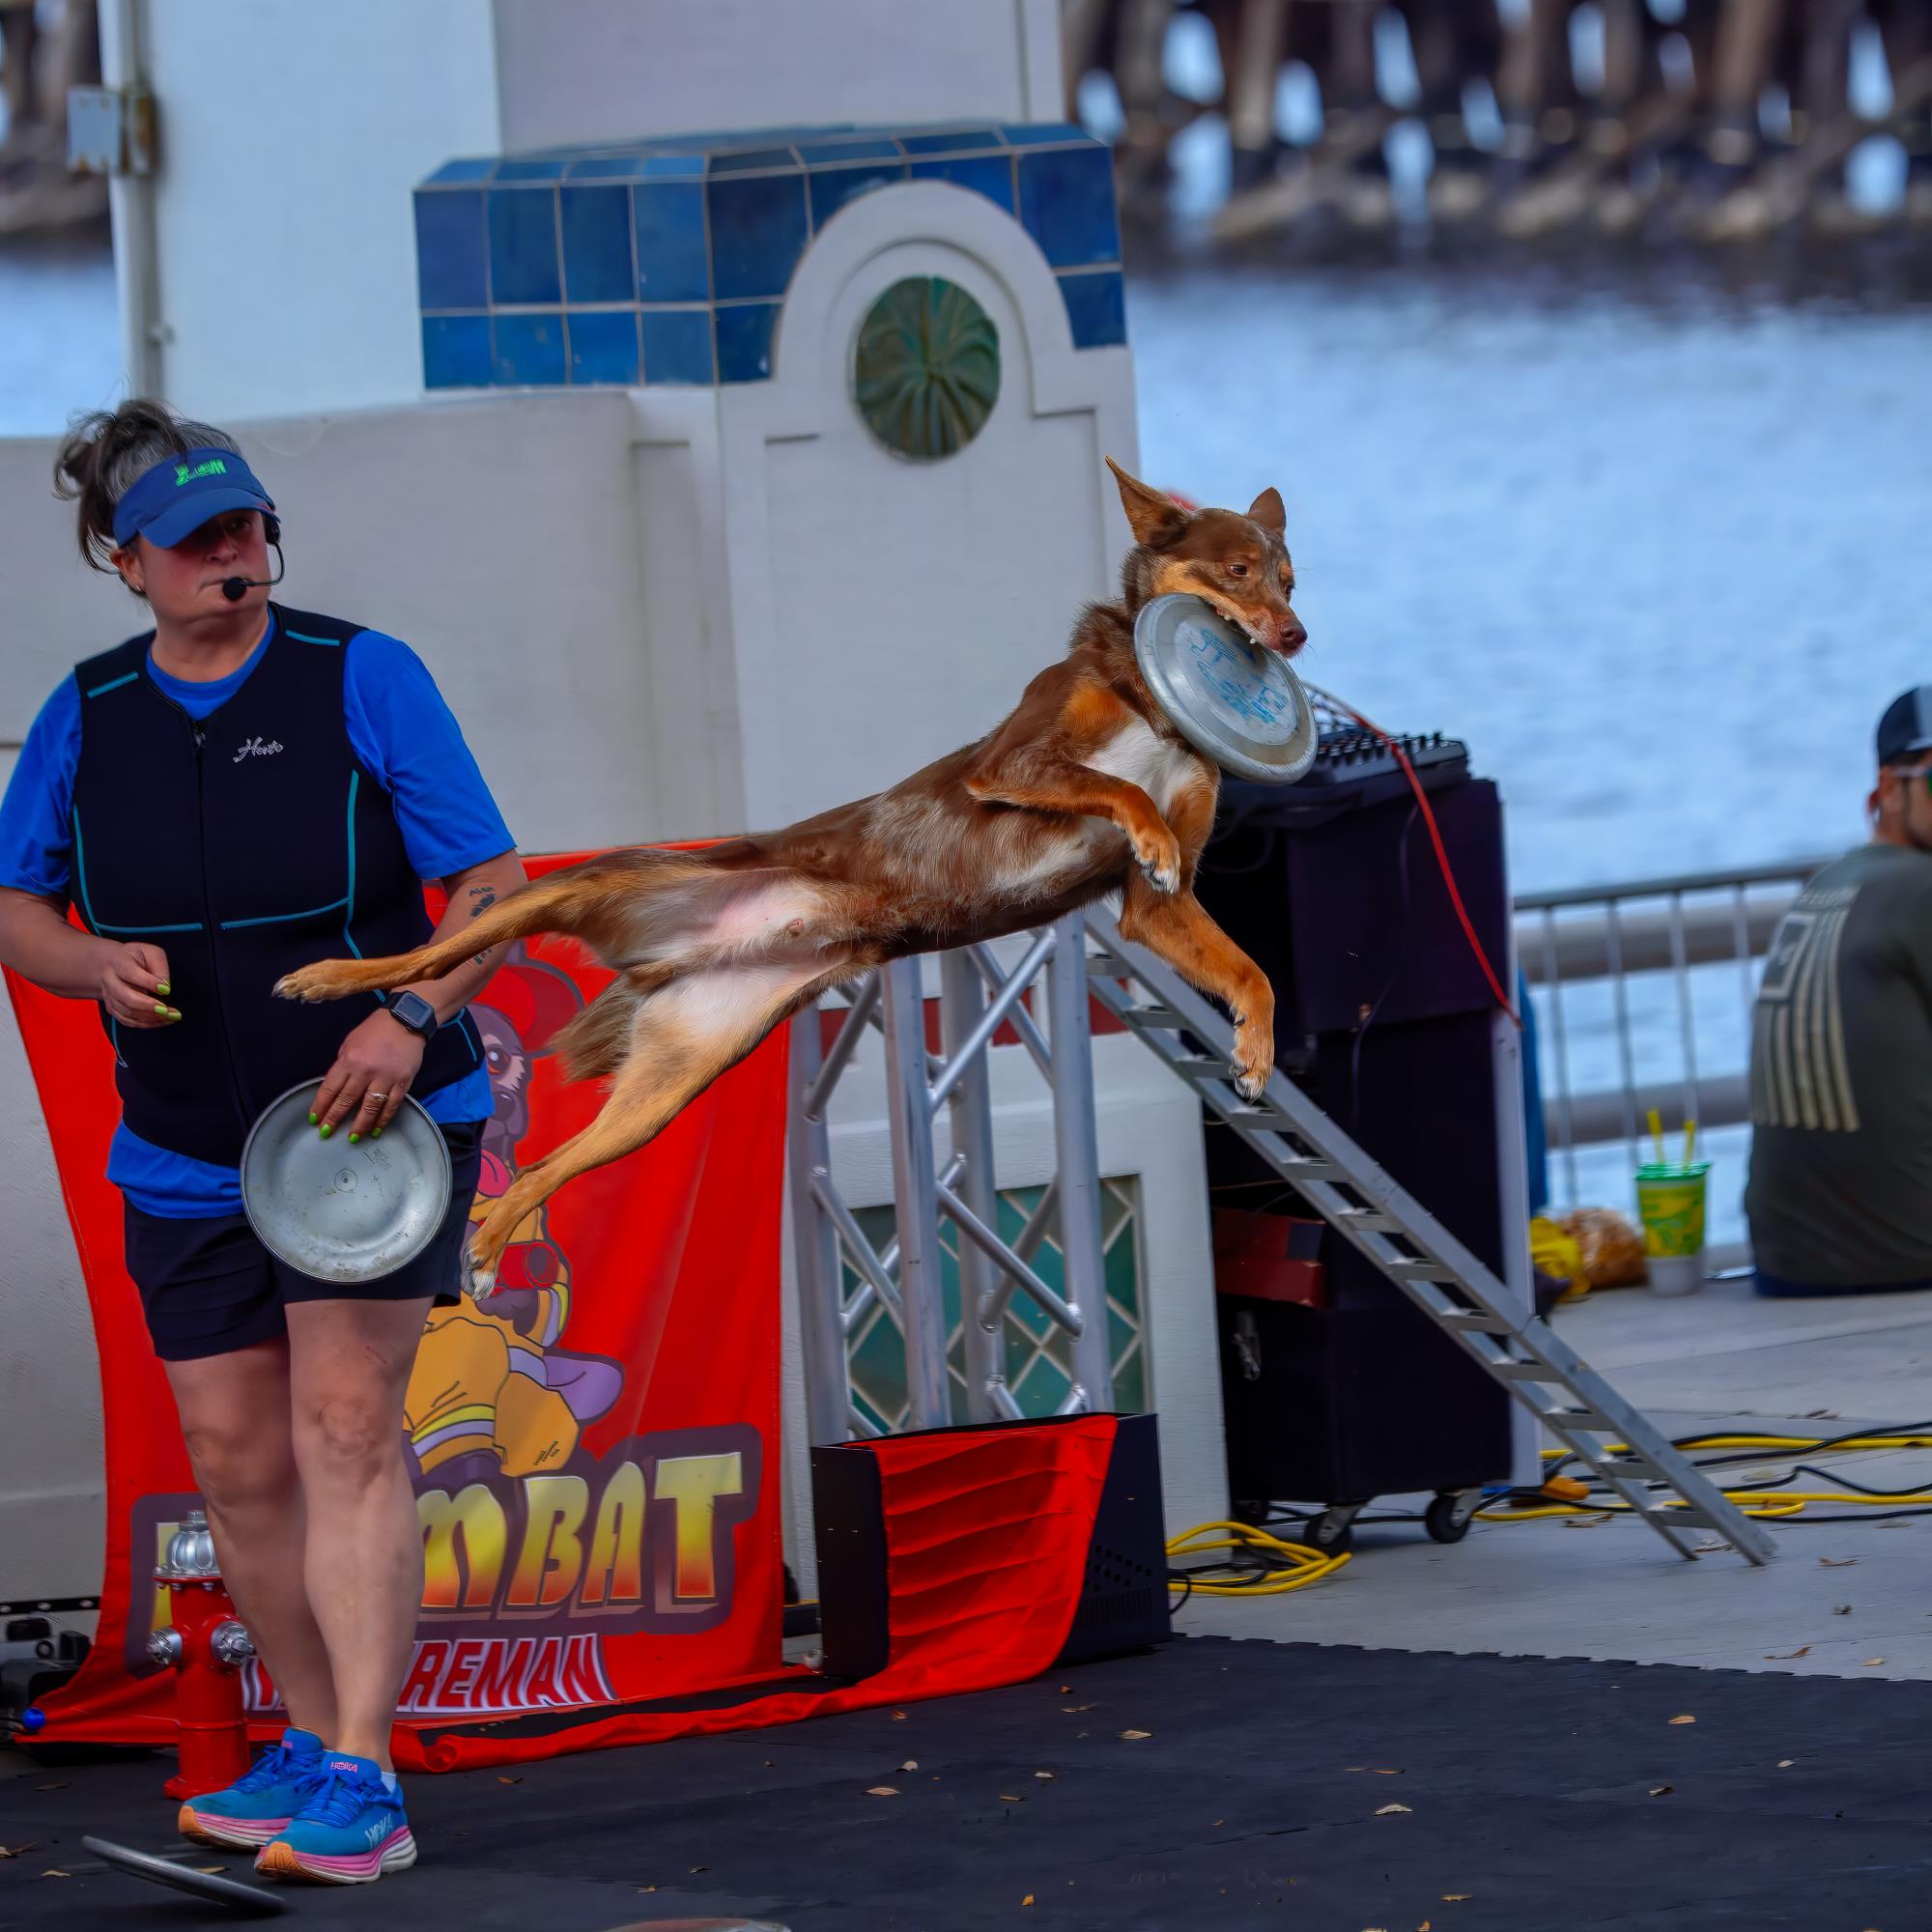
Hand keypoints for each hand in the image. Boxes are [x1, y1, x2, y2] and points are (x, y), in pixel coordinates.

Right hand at [94, 940, 177, 1027]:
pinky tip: (162, 1020)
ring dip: (150, 1018)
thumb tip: (165, 987)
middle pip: (126, 997)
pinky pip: (126, 1020)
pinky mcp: (112, 1008)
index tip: (166, 989)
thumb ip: (159, 968)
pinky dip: (146, 1024)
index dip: (149, 983)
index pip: (131, 974)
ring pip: (126, 1012)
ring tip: (171, 1017)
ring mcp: (109, 996)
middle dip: (149, 1006)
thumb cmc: (137, 958)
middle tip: (169, 1010)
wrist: (111, 964)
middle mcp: (109, 980)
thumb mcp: (151, 953)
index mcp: (118, 962)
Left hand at [312, 1008, 426, 1140]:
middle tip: (326, 1133)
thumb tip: (337, 1087)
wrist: (406, 1021)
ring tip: (353, 1138)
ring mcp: (386, 1078)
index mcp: (349, 1060)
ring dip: (359, 1125)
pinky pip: (391, 1105)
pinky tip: (376, 1129)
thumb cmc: (375, 1031)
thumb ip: (343, 1064)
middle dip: (334, 1119)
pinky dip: (383, 1119)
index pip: (330, 1088)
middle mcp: (365, 1071)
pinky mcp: (403, 1082)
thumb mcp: (350, 1043)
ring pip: (369, 1107)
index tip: (314, 1119)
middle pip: (346, 1101)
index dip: (321, 1106)